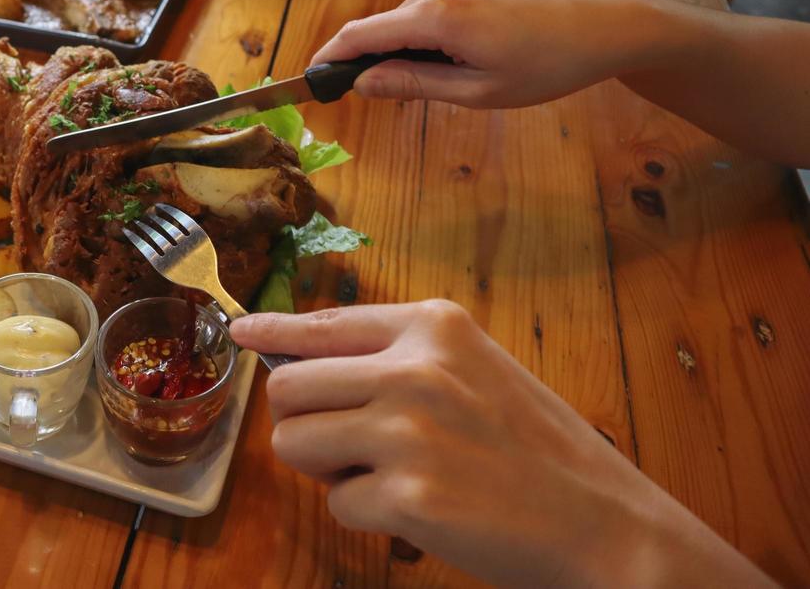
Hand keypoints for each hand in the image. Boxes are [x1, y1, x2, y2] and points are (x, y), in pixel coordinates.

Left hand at [231, 302, 772, 588]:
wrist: (606, 525)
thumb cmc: (540, 452)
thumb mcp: (477, 371)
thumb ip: (399, 358)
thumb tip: (303, 360)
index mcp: (435, 326)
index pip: (325, 322)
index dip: (274, 333)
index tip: (241, 331)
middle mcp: (415, 367)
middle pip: (289, 387)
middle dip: (303, 422)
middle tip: (348, 445)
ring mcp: (407, 431)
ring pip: (293, 442)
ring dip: (327, 468)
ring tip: (389, 475)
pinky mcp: (405, 495)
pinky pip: (336, 503)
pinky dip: (367, 515)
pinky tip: (421, 511)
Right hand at [311, 0, 667, 107]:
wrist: (606, 21)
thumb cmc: (549, 64)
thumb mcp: (478, 90)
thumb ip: (412, 84)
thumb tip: (361, 83)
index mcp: (433, 16)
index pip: (357, 36)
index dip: (328, 60)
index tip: (309, 84)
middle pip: (377, 30)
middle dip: (372, 64)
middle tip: (395, 103)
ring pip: (402, 23)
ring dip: (405, 53)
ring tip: (453, 81)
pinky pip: (424, 12)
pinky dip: (425, 39)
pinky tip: (464, 59)